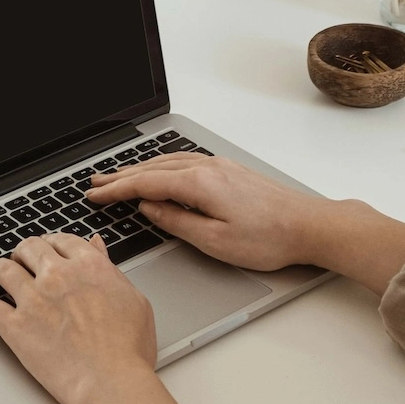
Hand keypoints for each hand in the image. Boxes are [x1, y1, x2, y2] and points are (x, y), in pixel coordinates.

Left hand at [0, 232, 155, 403]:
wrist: (111, 382)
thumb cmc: (128, 349)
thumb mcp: (133, 299)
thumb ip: (110, 269)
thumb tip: (96, 246)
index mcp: (88, 266)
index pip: (62, 240)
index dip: (53, 243)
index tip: (50, 249)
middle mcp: (57, 276)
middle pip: (30, 247)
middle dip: (26, 251)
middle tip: (24, 259)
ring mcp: (33, 300)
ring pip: (4, 269)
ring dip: (1, 267)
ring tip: (0, 272)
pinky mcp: (14, 326)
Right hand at [87, 154, 404, 295]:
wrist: (310, 226)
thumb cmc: (269, 238)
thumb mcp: (215, 241)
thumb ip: (177, 222)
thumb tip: (150, 209)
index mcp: (199, 183)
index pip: (145, 184)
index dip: (116, 190)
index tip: (94, 195)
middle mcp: (206, 167)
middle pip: (152, 168)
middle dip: (121, 176)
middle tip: (95, 184)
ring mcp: (218, 166)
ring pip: (167, 162)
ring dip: (139, 169)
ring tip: (118, 177)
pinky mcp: (228, 170)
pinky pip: (183, 162)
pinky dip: (161, 166)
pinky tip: (158, 171)